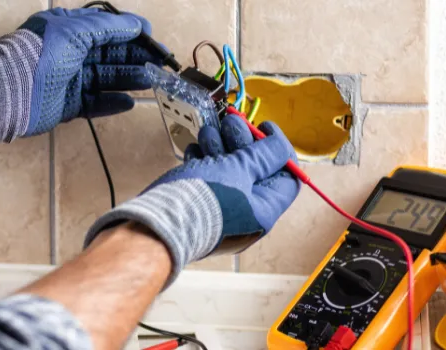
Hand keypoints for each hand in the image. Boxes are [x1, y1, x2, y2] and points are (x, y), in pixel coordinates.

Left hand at [0, 7, 162, 147]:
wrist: (9, 90)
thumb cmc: (40, 54)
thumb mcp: (75, 30)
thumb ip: (108, 27)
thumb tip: (136, 24)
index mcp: (69, 29)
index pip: (105, 28)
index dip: (129, 32)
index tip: (151, 37)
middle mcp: (70, 53)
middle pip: (109, 54)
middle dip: (135, 57)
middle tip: (159, 63)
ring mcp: (69, 80)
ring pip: (105, 78)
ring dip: (128, 78)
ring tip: (151, 81)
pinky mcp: (68, 105)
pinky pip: (95, 103)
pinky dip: (111, 102)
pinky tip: (129, 102)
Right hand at [84, 116, 300, 286]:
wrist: (158, 223)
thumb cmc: (203, 199)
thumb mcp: (240, 170)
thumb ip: (263, 156)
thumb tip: (280, 147)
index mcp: (264, 210)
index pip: (287, 178)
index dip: (279, 149)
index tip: (264, 128)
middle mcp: (245, 213)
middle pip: (255, 169)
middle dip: (243, 141)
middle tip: (231, 123)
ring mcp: (220, 209)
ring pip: (228, 169)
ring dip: (220, 145)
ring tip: (208, 133)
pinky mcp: (198, 204)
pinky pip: (207, 177)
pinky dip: (203, 159)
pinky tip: (195, 151)